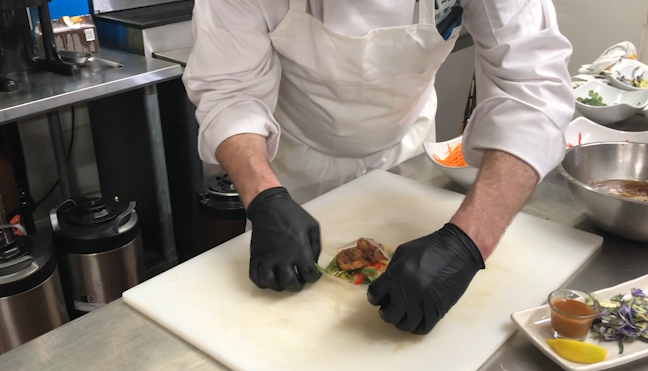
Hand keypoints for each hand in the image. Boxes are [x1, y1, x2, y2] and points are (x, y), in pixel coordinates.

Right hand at [246, 187, 321, 291]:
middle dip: (297, 286)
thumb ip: (316, 247)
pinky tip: (270, 278)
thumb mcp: (312, 227)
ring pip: (272, 284)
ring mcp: (267, 259)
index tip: (313, 274)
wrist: (269, 207)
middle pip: (290, 283)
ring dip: (280, 286)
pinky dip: (263, 282)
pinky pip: (256, 278)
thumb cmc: (293, 216)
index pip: (309, 275)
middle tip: (299, 280)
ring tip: (284, 280)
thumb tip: (313, 264)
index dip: (313, 278)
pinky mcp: (256, 258)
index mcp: (299, 250)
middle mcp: (283, 258)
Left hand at [367, 223, 484, 333]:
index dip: (374, 297)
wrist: (458, 250)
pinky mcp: (438, 309)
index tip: (377, 297)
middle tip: (388, 308)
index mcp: (396, 275)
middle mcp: (408, 292)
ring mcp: (424, 303)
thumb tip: (384, 287)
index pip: (375, 295)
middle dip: (386, 312)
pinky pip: (423, 327)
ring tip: (401, 315)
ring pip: (406, 324)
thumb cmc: (429, 247)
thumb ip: (391, 270)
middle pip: (389, 314)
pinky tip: (414, 319)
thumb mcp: (403, 252)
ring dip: (400, 321)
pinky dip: (416, 327)